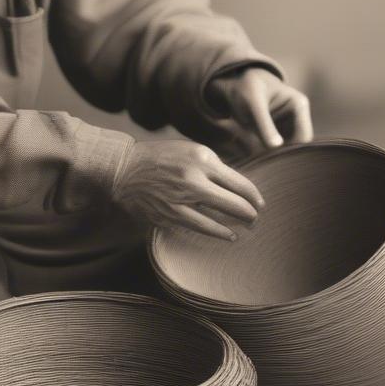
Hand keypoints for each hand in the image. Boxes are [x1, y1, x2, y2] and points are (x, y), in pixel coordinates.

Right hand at [112, 138, 263, 241]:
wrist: (124, 168)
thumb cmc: (160, 157)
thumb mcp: (190, 149)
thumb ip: (213, 165)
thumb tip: (238, 186)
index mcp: (202, 158)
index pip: (240, 183)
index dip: (255, 197)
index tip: (260, 203)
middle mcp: (193, 179)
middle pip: (235, 203)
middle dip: (251, 214)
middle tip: (256, 218)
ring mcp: (180, 199)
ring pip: (220, 219)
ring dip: (238, 225)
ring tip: (247, 227)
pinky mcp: (169, 215)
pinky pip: (201, 227)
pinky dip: (219, 233)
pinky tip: (228, 235)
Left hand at [206, 67, 313, 153]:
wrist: (235, 84)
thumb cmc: (245, 87)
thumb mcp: (253, 103)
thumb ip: (264, 124)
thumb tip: (276, 146)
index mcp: (299, 105)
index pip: (303, 137)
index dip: (291, 150)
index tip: (270, 156)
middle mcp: (297, 117)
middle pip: (296, 146)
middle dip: (279, 154)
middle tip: (258, 158)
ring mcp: (288, 126)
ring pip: (285, 150)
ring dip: (270, 155)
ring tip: (251, 151)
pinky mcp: (277, 133)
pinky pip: (274, 149)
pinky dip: (263, 153)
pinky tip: (249, 150)